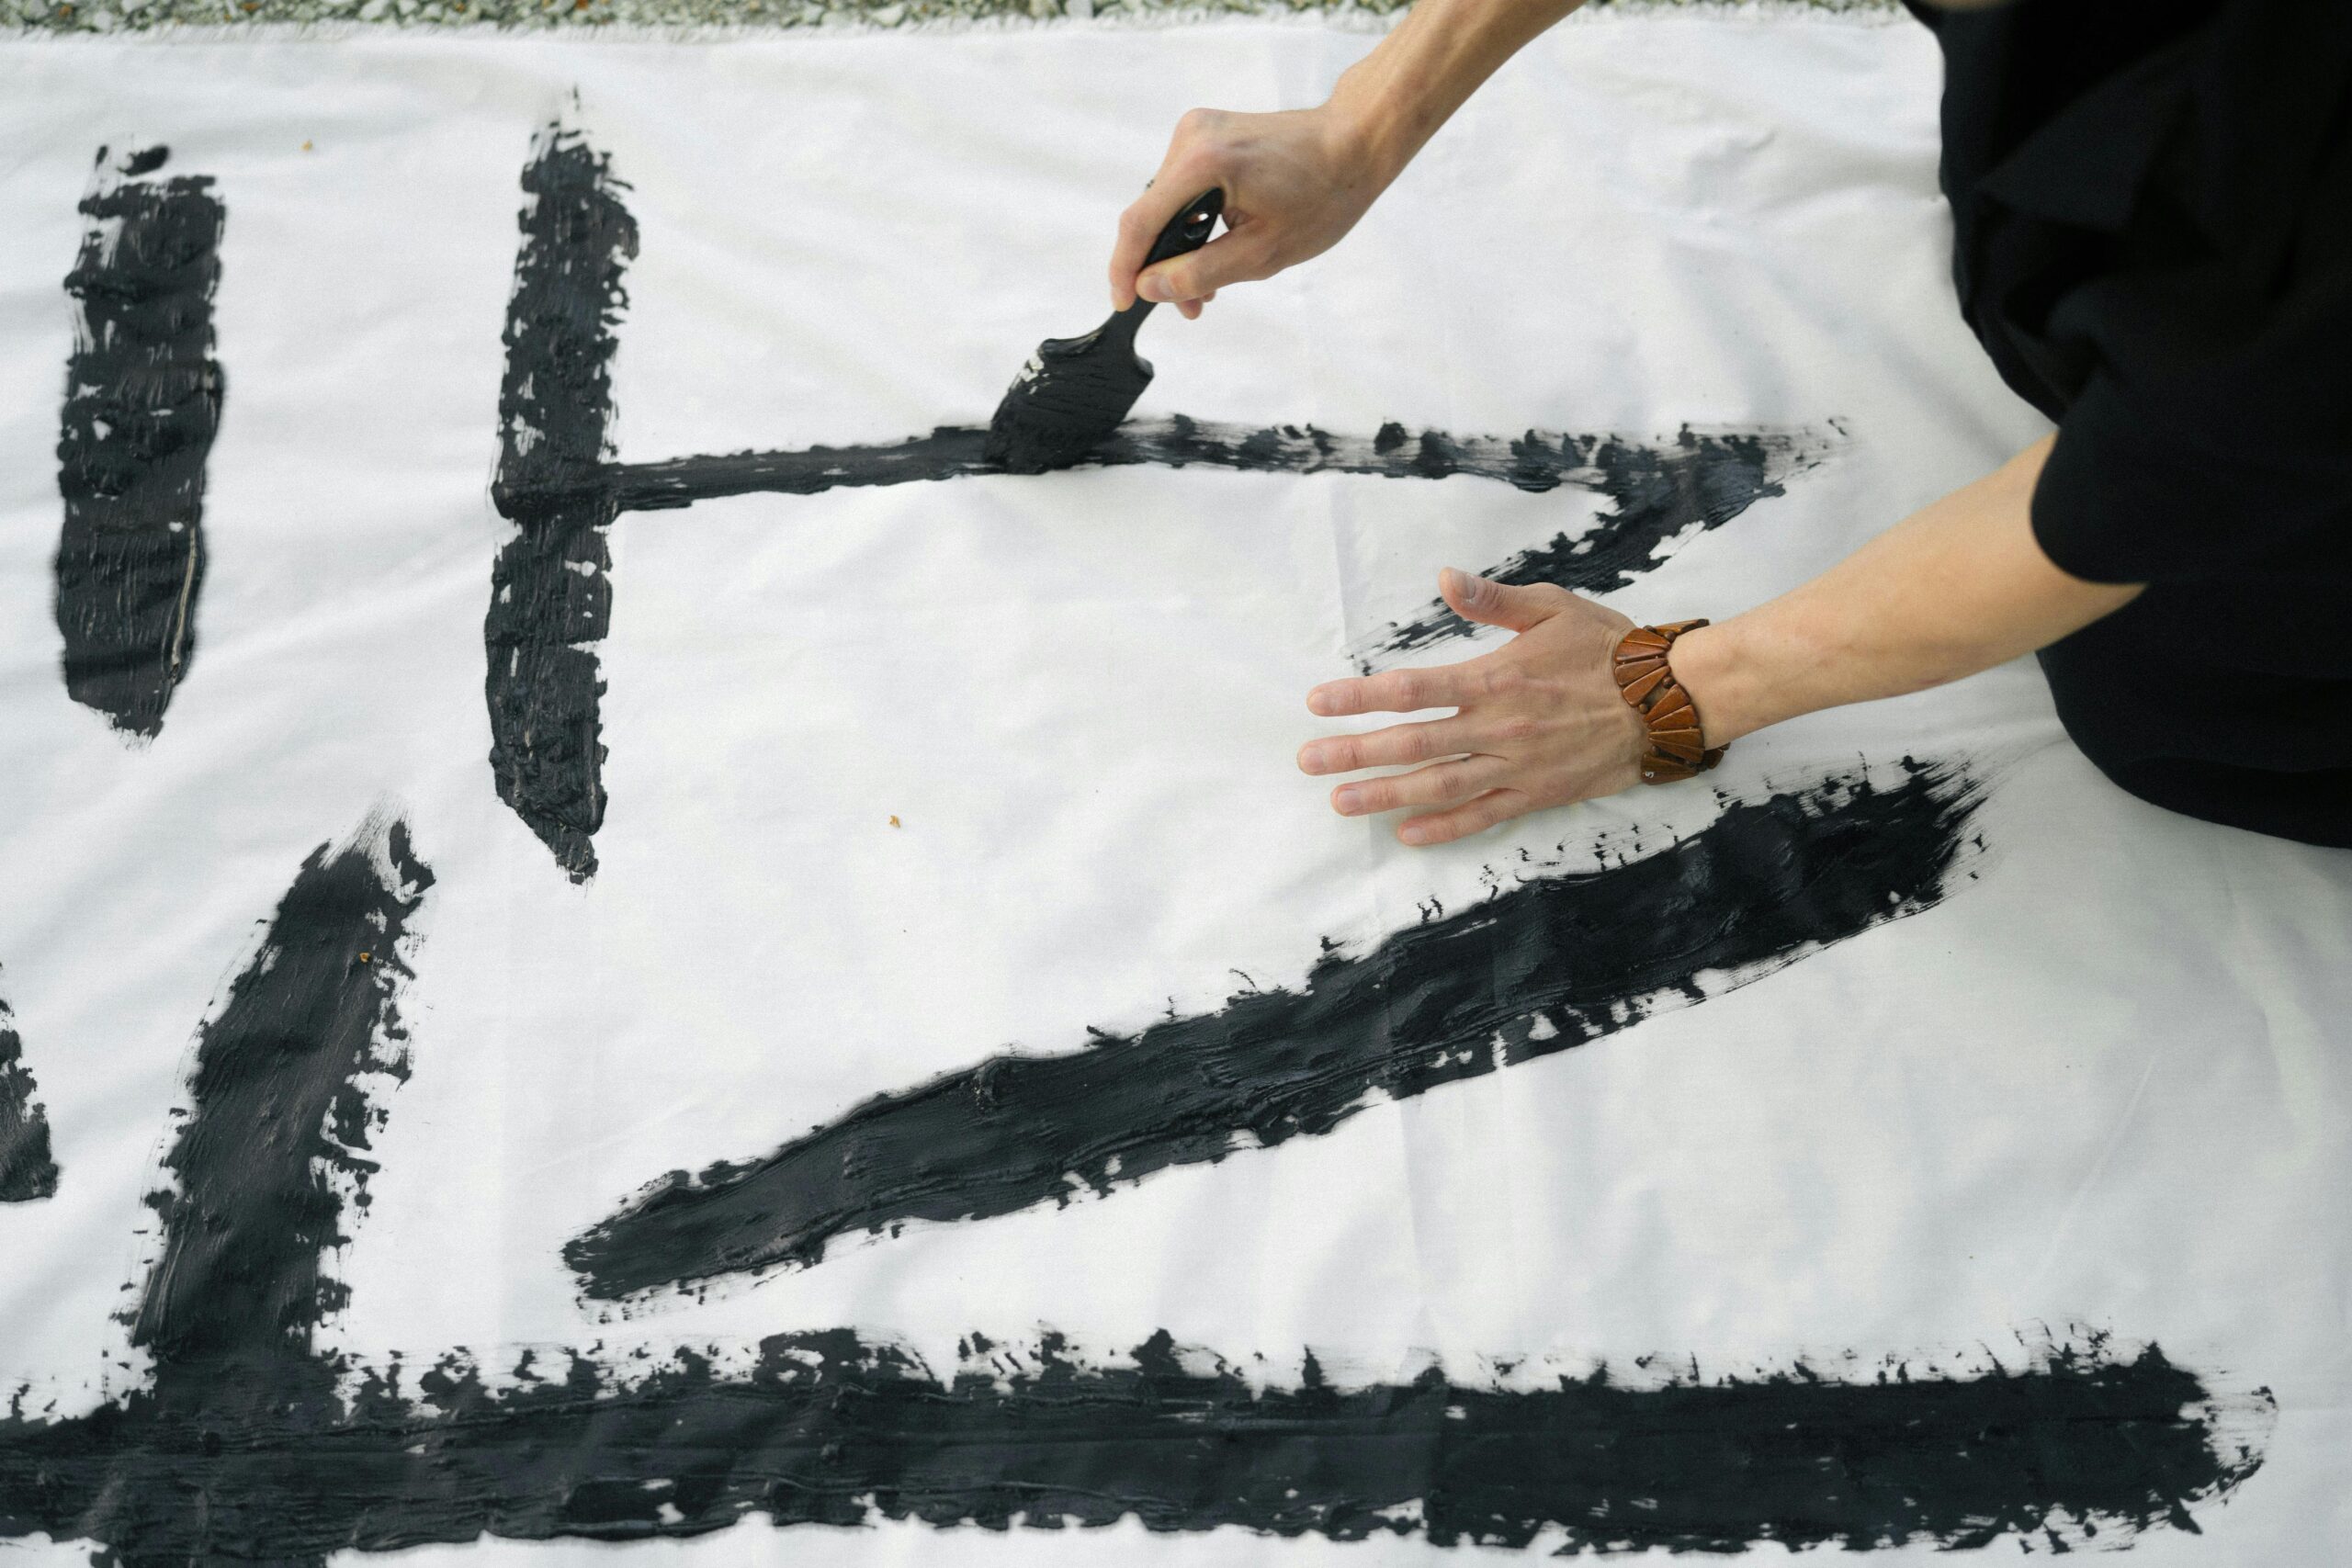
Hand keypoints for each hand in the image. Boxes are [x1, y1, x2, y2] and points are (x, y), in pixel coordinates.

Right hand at [1109, 103, 1390, 320]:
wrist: (1354, 142)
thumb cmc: (1322, 195)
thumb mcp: (1262, 253)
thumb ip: (1199, 273)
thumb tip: (1149, 288)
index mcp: (1202, 162)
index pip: (1140, 222)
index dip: (1125, 268)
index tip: (1124, 303)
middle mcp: (1191, 137)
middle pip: (1152, 214)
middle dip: (1163, 265)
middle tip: (1190, 307)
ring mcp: (1197, 131)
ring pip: (1167, 204)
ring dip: (1181, 246)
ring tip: (1208, 287)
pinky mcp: (1207, 133)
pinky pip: (1184, 187)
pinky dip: (1193, 221)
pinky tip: (1214, 249)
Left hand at [1298, 569, 1649, 844]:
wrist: (1669, 699)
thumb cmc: (1608, 647)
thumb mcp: (1552, 607)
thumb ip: (1492, 600)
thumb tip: (1444, 579)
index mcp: (1496, 679)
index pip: (1412, 690)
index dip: (1359, 697)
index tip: (1318, 702)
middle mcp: (1500, 727)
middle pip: (1413, 744)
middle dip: (1355, 753)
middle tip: (1307, 761)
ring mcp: (1518, 766)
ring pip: (1440, 787)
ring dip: (1386, 796)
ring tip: (1339, 803)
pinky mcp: (1538, 793)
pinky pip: (1484, 816)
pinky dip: (1444, 828)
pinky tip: (1407, 834)